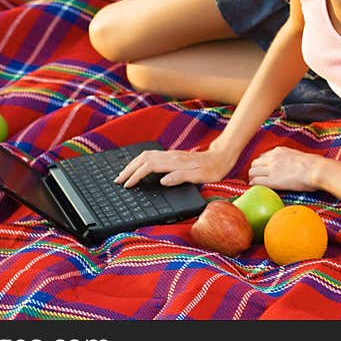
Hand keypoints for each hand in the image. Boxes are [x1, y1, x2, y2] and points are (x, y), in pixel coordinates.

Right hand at [115, 146, 233, 187]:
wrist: (222, 156)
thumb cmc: (213, 168)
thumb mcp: (200, 176)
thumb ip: (181, 177)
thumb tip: (163, 180)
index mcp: (175, 162)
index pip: (148, 167)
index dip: (136, 176)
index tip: (127, 185)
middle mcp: (170, 156)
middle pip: (143, 159)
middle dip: (128, 169)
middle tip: (118, 180)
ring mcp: (171, 154)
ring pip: (146, 156)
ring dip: (133, 164)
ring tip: (124, 174)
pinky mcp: (173, 155)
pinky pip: (151, 156)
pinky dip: (140, 161)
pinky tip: (138, 166)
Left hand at [247, 146, 323, 191]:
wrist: (316, 170)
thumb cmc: (313, 165)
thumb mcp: (298, 156)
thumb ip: (289, 159)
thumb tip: (291, 166)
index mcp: (279, 151)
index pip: (263, 156)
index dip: (261, 164)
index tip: (262, 170)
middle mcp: (273, 158)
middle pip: (255, 163)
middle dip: (254, 170)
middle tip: (256, 178)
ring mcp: (272, 169)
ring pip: (252, 172)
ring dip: (252, 177)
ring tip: (254, 183)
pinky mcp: (273, 180)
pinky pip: (256, 181)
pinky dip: (253, 184)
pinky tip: (255, 188)